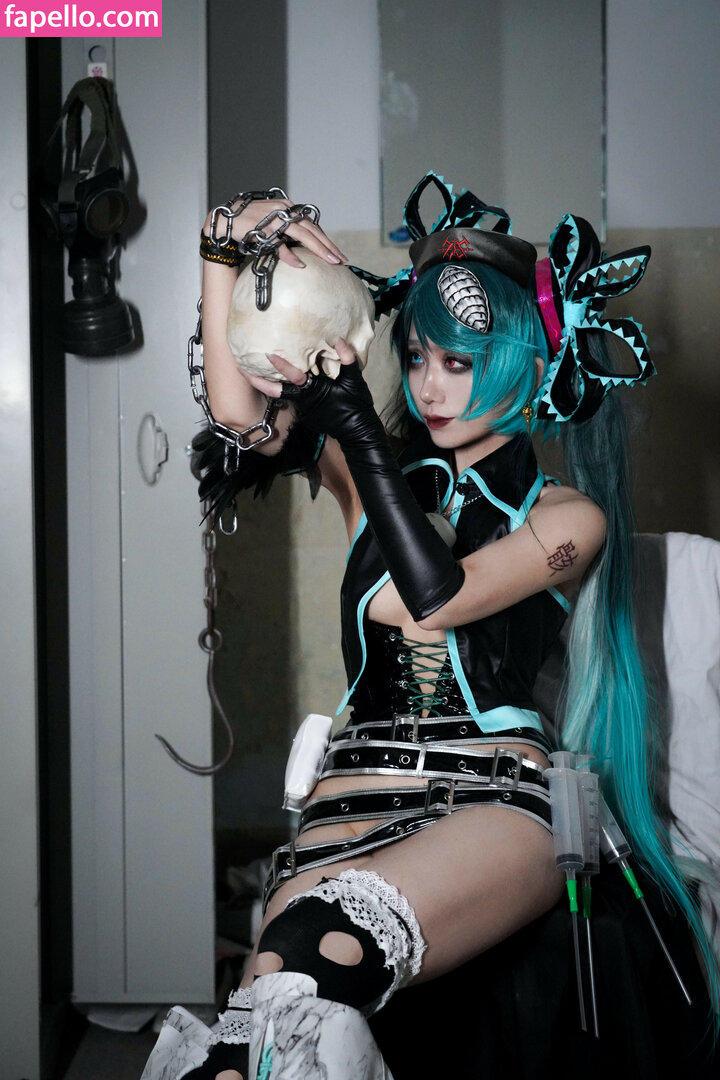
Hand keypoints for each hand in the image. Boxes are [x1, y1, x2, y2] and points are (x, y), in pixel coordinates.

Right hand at [202, 196, 346, 269]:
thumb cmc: (250, 226)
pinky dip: (289, 254)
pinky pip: (279, 243)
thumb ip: (287, 238)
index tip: (338, 255)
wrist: (225, 221)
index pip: (312, 226)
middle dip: (328, 246)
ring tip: (330, 261)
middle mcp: (284, 211)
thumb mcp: (273, 230)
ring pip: (302, 234)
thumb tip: (301, 256)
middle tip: (341, 260)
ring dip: (318, 248)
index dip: (326, 241)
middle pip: (312, 229)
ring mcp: (275, 218)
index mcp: (289, 209)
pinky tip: (300, 264)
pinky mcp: (263, 228)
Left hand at [250, 339, 375, 444]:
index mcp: (313, 390)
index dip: (281, 366)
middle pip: (275, 390)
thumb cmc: (356, 406)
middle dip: (257, 380)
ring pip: (280, 394)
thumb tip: (338, 340)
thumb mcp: (354, 381)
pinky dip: (280, 387)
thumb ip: (347, 359)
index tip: (268, 355)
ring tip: (251, 369)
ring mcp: (302, 408)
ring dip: (265, 383)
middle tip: (241, 367)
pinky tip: (273, 377)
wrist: (357, 432)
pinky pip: (290, 397)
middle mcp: (302, 400)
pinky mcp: (305, 412)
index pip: (293, 377)